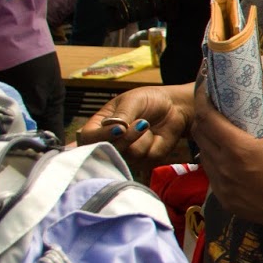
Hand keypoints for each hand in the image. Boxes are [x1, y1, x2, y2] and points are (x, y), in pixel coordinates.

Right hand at [79, 86, 194, 166]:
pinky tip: (155, 136)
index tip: (120, 128)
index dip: (101, 136)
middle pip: (106, 152)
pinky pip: (144, 157)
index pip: (87, 138)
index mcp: (98, 126)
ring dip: (142, 138)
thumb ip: (122, 115)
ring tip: (147, 125)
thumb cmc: (149, 101)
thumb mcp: (133, 101)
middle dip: (127, 138)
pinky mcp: (142, 161)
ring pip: (128, 155)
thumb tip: (117, 128)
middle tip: (142, 122)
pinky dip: (153, 144)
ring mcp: (125, 154)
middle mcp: (108, 143)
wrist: (174, 108)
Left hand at [192, 81, 262, 232]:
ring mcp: (224, 189)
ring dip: (208, 141)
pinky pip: (212, 177)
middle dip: (204, 118)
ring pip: (204, 157)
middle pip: (200, 136)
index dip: (203, 100)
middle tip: (215, 107)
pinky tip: (231, 159)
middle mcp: (225, 170)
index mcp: (239, 149)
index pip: (207, 118)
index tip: (206, 88)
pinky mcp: (228, 203)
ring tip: (222, 132)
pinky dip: (216, 163)